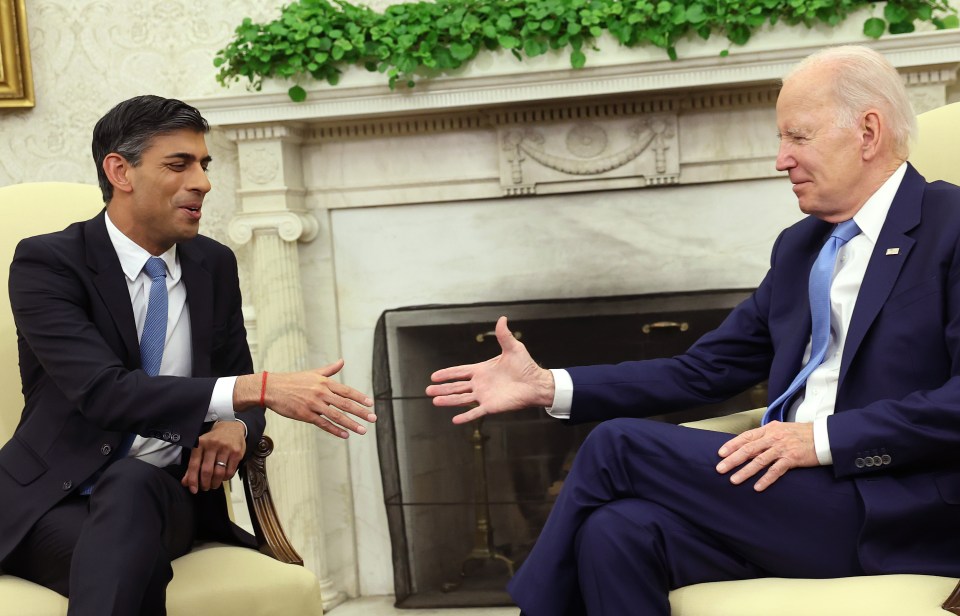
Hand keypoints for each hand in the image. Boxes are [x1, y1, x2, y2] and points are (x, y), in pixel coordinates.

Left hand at [181, 420, 245, 494]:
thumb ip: (193, 466)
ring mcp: (225, 448)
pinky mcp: (236, 452)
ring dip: (215, 483)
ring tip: (214, 485)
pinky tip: (223, 477)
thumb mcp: (200, 449)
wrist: (231, 427)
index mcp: (200, 444)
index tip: (193, 490)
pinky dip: (226, 478)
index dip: (193, 479)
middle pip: (207, 470)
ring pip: (219, 472)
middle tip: (205, 488)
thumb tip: (186, 483)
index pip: (194, 465)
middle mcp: (212, 445)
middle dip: (205, 483)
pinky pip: (230, 471)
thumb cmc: (213, 441)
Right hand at [261, 360, 375, 438]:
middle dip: (361, 412)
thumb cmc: (293, 380)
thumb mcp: (313, 372)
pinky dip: (335, 430)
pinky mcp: (305, 415)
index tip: (371, 403)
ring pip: (336, 415)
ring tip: (363, 430)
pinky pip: (323, 423)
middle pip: (345, 403)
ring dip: (351, 424)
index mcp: (324, 382)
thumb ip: (330, 369)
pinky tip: (345, 435)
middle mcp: (321, 393)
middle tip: (373, 418)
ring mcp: (313, 404)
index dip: (360, 397)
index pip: (346, 390)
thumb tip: (342, 361)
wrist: (271, 388)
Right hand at [426, 316, 555, 423]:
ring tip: (435, 401)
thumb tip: (503, 318)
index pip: (460, 372)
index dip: (447, 373)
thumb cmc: (526, 365)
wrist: (536, 383)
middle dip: (442, 388)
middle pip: (457, 386)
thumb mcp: (513, 348)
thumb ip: (504, 335)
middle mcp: (480, 384)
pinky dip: (466, 416)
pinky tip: (455, 420)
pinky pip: (476, 412)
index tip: (434, 376)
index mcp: (482, 370)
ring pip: (462, 399)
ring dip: (448, 400)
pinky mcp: (491, 406)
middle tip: (428, 390)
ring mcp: (484, 395)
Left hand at [715, 420, 818, 491]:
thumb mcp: (781, 429)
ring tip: (734, 480)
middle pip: (748, 449)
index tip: (720, 453)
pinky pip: (776, 470)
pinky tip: (757, 487)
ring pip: (759, 461)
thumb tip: (750, 444)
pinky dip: (766, 479)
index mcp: (769, 429)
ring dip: (745, 471)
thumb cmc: (801, 433)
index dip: (732, 445)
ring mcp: (782, 448)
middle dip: (732, 459)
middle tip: (720, 469)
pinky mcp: (792, 459)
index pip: (746, 437)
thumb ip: (766, 436)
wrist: (824, 436)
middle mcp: (773, 438)